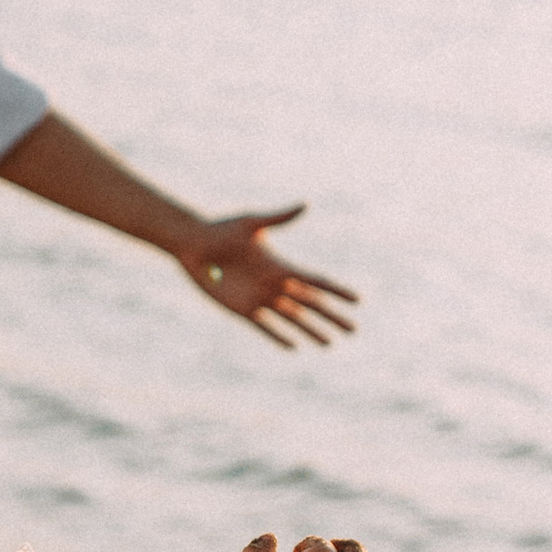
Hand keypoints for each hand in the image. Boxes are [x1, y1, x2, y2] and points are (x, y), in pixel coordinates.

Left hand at [178, 209, 355, 350]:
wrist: (193, 246)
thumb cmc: (221, 231)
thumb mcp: (252, 224)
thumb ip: (279, 219)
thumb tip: (305, 204)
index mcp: (281, 266)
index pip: (317, 282)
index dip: (337, 291)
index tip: (358, 300)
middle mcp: (275, 285)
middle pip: (311, 305)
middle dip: (332, 317)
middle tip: (354, 330)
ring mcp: (260, 298)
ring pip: (293, 320)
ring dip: (312, 332)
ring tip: (329, 344)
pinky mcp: (242, 309)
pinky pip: (265, 327)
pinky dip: (279, 337)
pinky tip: (294, 347)